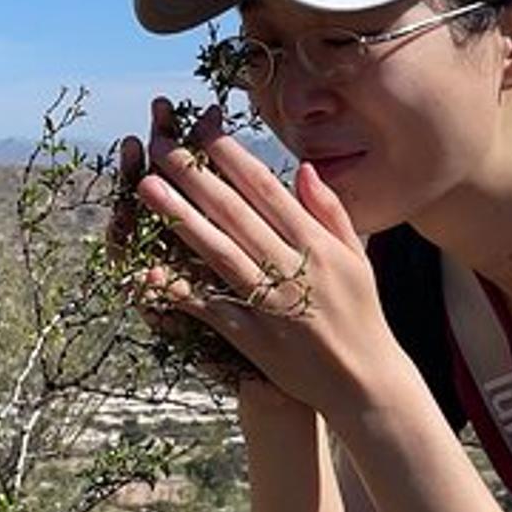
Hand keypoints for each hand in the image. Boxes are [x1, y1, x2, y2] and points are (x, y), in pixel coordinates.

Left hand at [133, 96, 407, 415]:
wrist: (365, 382)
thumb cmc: (361, 314)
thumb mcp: (356, 257)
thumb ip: (329, 210)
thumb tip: (302, 168)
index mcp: (316, 243)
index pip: (265, 189)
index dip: (231, 156)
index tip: (201, 128)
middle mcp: (292, 268)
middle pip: (234, 212)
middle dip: (194, 175)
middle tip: (159, 145)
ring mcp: (271, 303)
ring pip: (218, 251)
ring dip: (180, 218)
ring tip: (147, 188)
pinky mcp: (253, 338)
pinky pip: (210, 308)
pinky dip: (180, 290)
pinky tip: (148, 270)